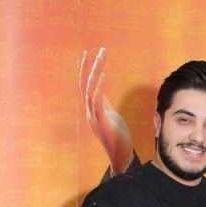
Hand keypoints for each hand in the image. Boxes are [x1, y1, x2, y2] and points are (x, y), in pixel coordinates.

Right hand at [79, 48, 134, 175]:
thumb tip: (102, 90)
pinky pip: (97, 102)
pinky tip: (104, 75)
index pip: (85, 85)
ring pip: (89, 89)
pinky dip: (99, 87)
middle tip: (97, 51)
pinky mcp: (101, 122)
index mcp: (92, 108)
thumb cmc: (118, 136)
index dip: (86, 70)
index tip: (89, 54)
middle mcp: (89, 111)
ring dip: (95, 72)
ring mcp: (93, 116)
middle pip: (84, 84)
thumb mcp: (111, 114)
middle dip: (90, 66)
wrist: (121, 156)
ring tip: (101, 57)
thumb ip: (104, 103)